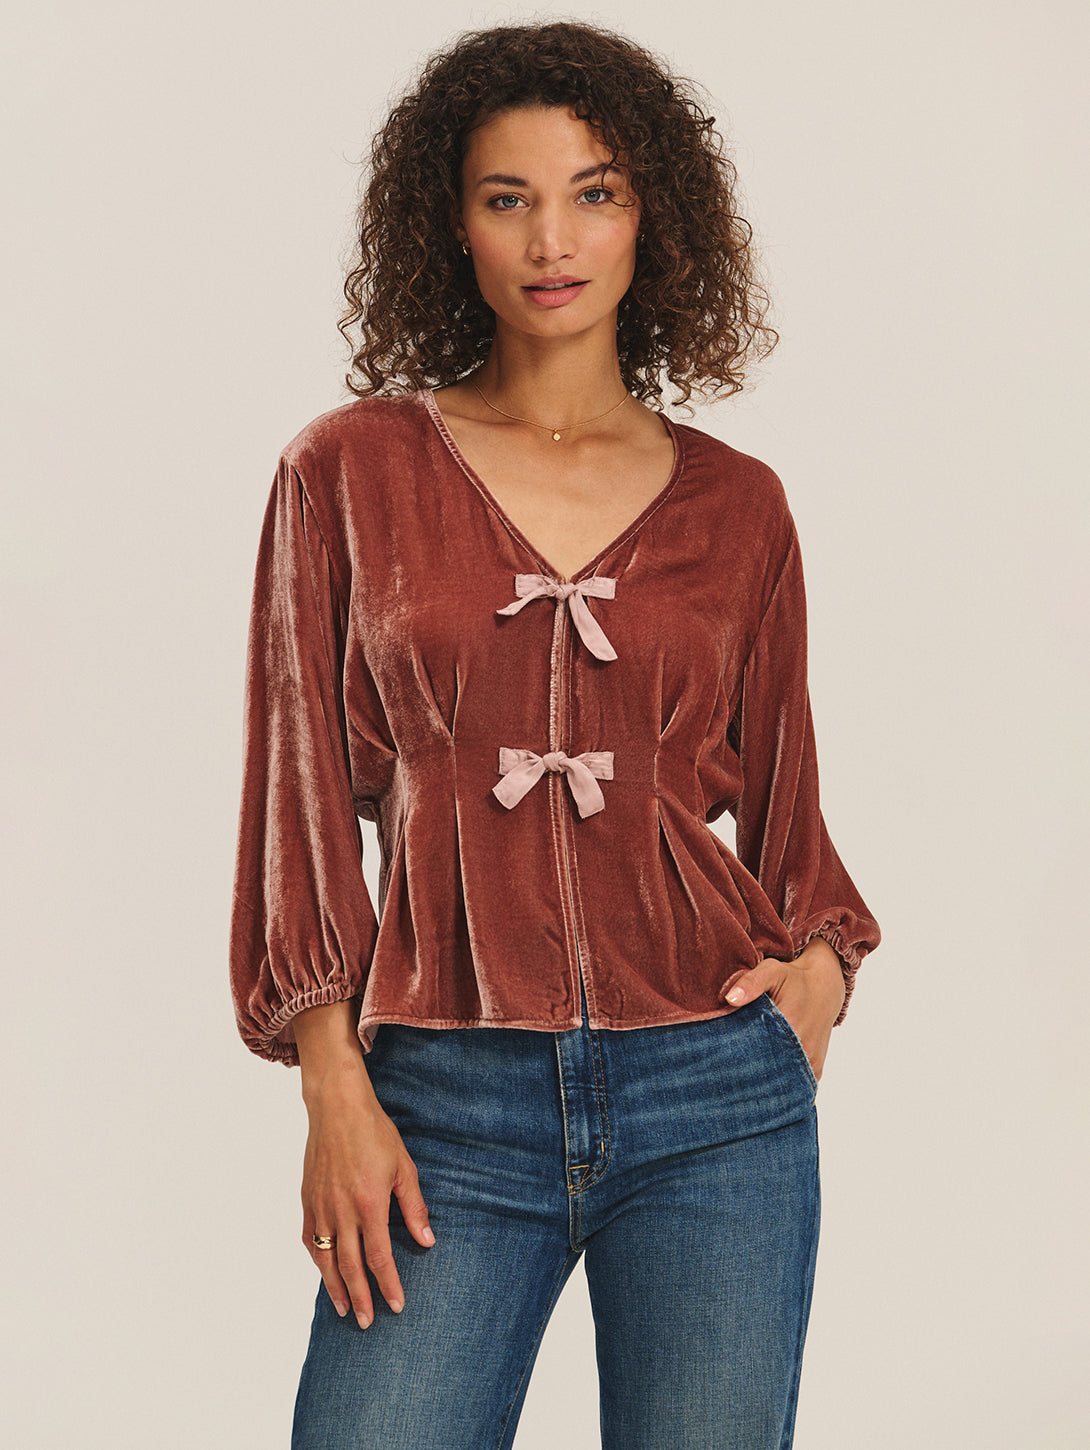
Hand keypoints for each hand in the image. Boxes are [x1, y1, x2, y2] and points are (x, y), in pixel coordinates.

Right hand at [300, 1056, 434, 1328]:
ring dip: (335, 1287)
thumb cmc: (374, 1132)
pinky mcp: (307, 1199)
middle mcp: (342, 1211)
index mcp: (369, 1204)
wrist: (337, 1107)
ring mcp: (321, 1206)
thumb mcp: (404, 1167)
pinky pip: (309, 1239)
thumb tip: (427, 1240)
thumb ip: (414, 1207)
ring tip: (343, 1308)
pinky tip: (324, 1271)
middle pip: (350, 1266)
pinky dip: (316, 1260)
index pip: (379, 1257)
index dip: (388, 1285)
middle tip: (366, 1323)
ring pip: (326, 1259)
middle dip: (360, 1298)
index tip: (396, 1305)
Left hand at [718, 937, 845, 1080]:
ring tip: (745, 1070)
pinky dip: (780, 1079)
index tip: (723, 1052)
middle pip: (768, 1070)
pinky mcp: (816, 1069)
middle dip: (748, 1068)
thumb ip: (751, 982)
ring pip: (782, 1079)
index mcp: (792, 1027)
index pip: (756, 1051)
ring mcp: (812, 1063)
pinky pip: (794, 1082)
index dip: (738, 1053)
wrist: (825, 987)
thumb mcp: (772, 971)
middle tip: (728, 1064)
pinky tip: (765, 1071)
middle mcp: (804, 1050)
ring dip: (765, 1076)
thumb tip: (729, 999)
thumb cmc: (794, 978)